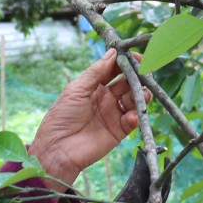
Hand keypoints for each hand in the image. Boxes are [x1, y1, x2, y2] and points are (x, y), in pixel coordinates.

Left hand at [27, 49, 138, 189]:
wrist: (57, 150)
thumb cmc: (61, 118)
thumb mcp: (76, 89)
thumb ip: (96, 72)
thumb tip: (113, 52)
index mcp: (93, 87)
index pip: (113, 70)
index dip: (124, 62)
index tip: (136, 56)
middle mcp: (105, 99)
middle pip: (127, 83)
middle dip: (137, 77)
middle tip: (145, 73)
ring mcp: (113, 114)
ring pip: (134, 100)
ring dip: (140, 95)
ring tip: (142, 94)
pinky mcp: (119, 131)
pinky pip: (133, 120)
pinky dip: (135, 116)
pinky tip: (130, 115)